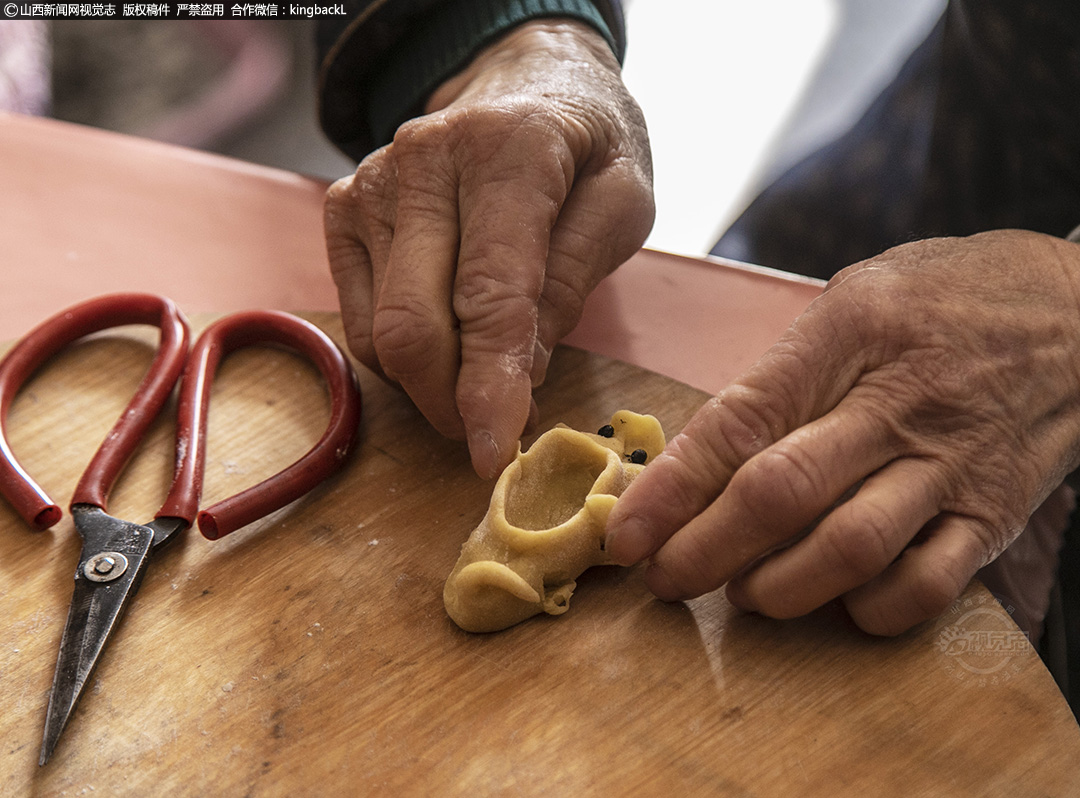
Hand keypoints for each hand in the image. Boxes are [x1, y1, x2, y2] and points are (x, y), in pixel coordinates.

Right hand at [324, 19, 652, 477]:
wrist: (525, 80)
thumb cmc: (587, 148)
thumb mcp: (622, 205)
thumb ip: (570, 282)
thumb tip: (517, 375)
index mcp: (508, 150)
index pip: (489, 294)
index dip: (489, 385)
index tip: (494, 454)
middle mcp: (423, 161)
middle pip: (413, 325)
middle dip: (452, 403)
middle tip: (497, 430)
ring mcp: (372, 184)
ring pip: (379, 333)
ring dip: (429, 386)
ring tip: (482, 382)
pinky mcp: (343, 209)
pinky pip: (360, 319)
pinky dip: (401, 357)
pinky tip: (448, 344)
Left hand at [606, 231, 1079, 634]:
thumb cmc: (948, 302)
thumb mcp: (858, 298)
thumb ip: (786, 371)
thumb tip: (699, 454)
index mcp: (852, 331)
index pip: (744, 419)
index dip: (674, 486)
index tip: (626, 532)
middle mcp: (900, 401)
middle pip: (783, 495)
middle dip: (705, 550)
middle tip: (663, 579)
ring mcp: (952, 464)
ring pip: (848, 549)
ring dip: (776, 587)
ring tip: (742, 592)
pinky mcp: (994, 516)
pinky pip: (925, 586)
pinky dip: (866, 611)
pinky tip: (834, 602)